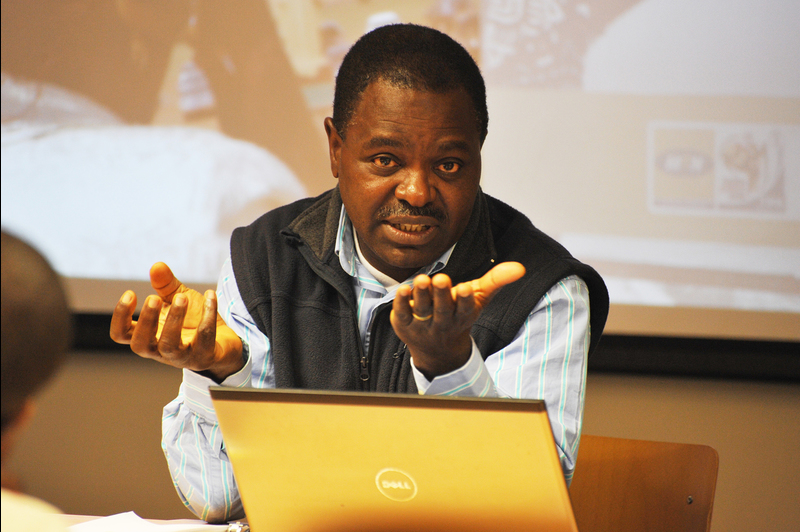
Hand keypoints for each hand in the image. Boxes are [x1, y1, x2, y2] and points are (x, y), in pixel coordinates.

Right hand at [109, 262, 243, 381]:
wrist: (224, 339)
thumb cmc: (194, 320)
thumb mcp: (178, 298)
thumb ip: (165, 285)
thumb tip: (157, 266)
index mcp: (149, 335)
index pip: (121, 334)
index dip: (121, 316)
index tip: (131, 293)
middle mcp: (160, 350)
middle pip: (140, 345)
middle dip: (146, 320)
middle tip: (153, 297)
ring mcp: (182, 357)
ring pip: (169, 345)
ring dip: (174, 319)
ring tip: (182, 297)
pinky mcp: (204, 356)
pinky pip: (204, 338)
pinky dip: (207, 315)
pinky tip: (210, 295)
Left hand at [390, 262, 525, 380]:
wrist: (437, 350)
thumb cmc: (459, 315)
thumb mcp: (478, 298)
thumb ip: (496, 281)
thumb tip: (520, 267)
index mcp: (463, 316)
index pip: (465, 309)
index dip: (464, 300)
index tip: (466, 288)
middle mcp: (443, 323)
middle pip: (442, 309)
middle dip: (442, 294)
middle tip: (441, 278)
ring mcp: (423, 326)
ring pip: (422, 310)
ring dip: (421, 295)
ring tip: (422, 279)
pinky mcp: (404, 325)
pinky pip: (402, 314)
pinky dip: (401, 303)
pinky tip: (402, 289)